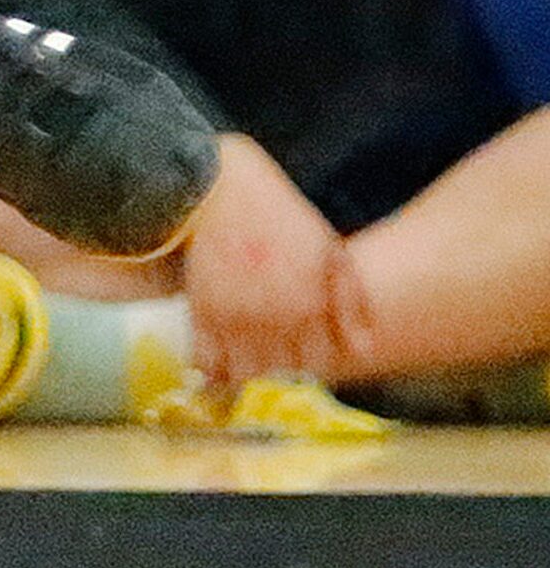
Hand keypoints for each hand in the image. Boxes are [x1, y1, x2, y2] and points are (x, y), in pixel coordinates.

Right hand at [180, 135, 371, 381]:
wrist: (221, 192)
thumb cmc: (280, 217)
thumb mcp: (329, 251)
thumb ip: (350, 302)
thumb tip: (365, 350)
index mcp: (312, 305)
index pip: (317, 363)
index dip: (310, 364)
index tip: (300, 358)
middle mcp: (277, 320)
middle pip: (280, 372)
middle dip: (278, 371)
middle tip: (271, 361)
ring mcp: (237, 319)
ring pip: (244, 373)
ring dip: (246, 375)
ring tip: (245, 366)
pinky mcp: (202, 313)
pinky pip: (206, 361)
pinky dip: (211, 370)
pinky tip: (215, 366)